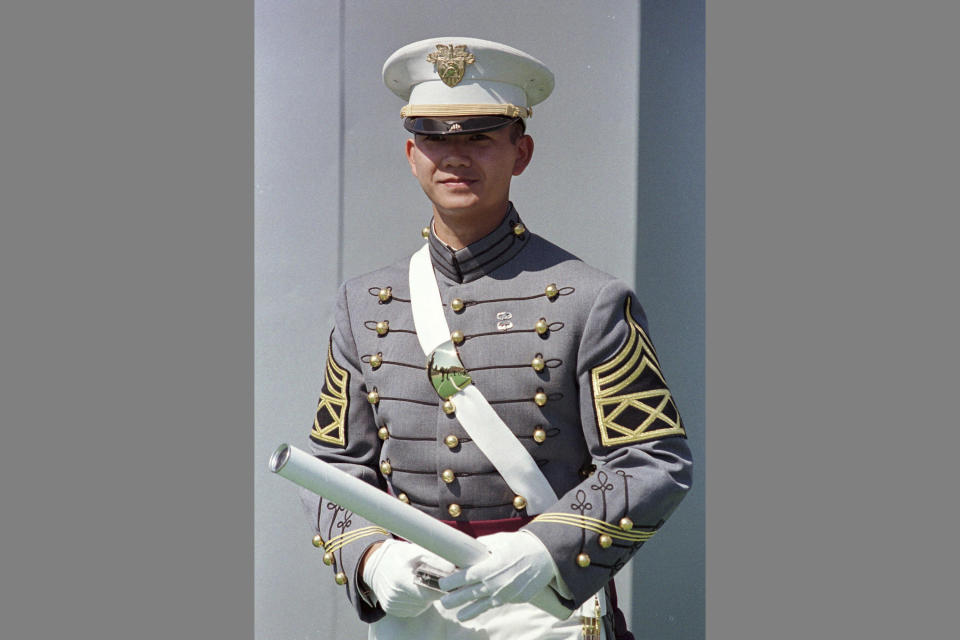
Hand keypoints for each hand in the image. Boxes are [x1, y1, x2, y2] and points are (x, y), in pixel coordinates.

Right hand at [361, 539, 454, 617]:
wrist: (375, 564)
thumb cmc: (400, 555)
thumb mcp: (417, 551)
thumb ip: (435, 559)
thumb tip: (453, 568)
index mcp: (401, 578)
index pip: (428, 591)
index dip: (440, 587)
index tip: (445, 581)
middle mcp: (395, 595)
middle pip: (426, 599)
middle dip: (433, 590)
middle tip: (433, 578)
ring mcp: (392, 604)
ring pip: (421, 606)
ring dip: (425, 596)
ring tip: (419, 582)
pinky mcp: (391, 610)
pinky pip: (412, 609)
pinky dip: (417, 601)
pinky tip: (412, 589)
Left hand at [438, 530, 557, 620]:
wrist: (544, 556)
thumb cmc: (519, 545)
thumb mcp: (498, 540)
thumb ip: (482, 546)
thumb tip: (469, 549)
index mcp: (489, 566)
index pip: (465, 577)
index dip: (452, 581)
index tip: (443, 583)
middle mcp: (495, 582)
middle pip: (469, 593)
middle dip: (454, 599)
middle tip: (444, 602)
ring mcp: (504, 593)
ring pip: (481, 605)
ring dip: (468, 611)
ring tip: (458, 615)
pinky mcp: (513, 598)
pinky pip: (495, 604)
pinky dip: (485, 608)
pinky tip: (476, 613)